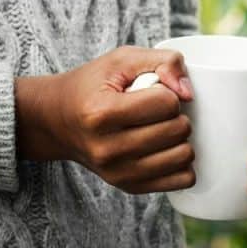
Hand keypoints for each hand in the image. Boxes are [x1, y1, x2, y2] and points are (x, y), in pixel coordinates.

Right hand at [15, 46, 197, 193]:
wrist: (58, 122)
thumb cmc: (91, 88)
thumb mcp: (121, 60)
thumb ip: (162, 61)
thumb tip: (188, 92)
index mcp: (102, 113)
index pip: (166, 103)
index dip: (167, 92)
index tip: (152, 92)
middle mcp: (108, 149)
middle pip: (177, 130)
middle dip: (176, 114)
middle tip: (156, 111)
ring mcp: (118, 173)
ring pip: (183, 156)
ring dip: (180, 138)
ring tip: (161, 128)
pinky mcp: (129, 187)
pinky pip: (181, 179)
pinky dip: (181, 162)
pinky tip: (165, 148)